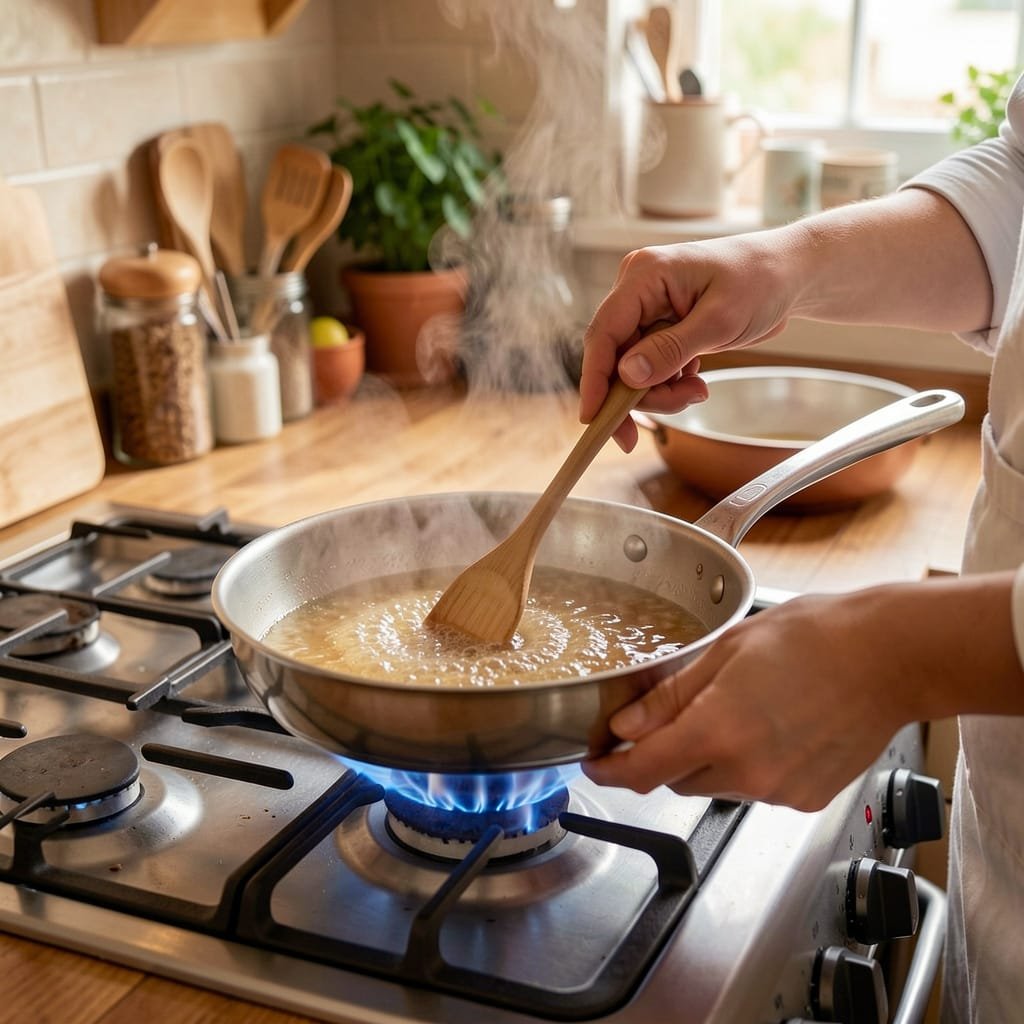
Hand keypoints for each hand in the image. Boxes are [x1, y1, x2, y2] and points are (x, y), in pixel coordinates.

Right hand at [579, 233, 796, 448]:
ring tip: (698, 392)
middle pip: (616, 357)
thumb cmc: (761, 281)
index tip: (595, 420)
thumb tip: (628, 376)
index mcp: (643, 275)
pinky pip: (651, 366)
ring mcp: (648, 309)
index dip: (595, 380)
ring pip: (633, 368)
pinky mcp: (661, 326)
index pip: (603, 333)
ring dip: (661, 391)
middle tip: (679, 405)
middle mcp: (638, 290)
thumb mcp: (720, 320)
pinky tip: (697, 381)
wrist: (790, 273)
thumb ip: (671, 349)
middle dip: (641, 392)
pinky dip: (670, 383)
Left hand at [582, 588, 920, 810]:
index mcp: (717, 730)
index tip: (596, 762)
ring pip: (714, 784)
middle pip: (676, 778)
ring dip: (708, 757)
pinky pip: (754, 788)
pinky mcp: (805, 798)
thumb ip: (671, 696)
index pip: (641, 770)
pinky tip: (770, 726)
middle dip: (665, 750)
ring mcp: (778, 791)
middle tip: (678, 712)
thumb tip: (625, 726)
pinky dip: (747, 765)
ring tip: (739, 708)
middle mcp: (746, 771)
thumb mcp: (726, 651)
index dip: (609, 770)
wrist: (887, 658)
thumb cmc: (814, 638)